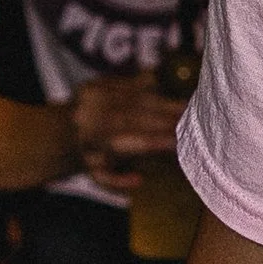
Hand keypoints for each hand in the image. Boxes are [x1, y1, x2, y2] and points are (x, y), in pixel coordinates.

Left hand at [71, 74, 191, 178]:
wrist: (59, 130)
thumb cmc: (88, 157)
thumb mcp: (98, 177)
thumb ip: (118, 182)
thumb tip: (140, 180)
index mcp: (101, 141)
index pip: (142, 141)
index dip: (167, 140)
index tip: (189, 143)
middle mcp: (101, 116)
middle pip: (147, 116)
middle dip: (176, 119)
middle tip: (202, 122)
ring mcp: (101, 95)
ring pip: (144, 98)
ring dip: (172, 102)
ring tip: (195, 107)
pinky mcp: (103, 81)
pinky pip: (136, 81)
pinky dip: (159, 85)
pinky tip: (177, 88)